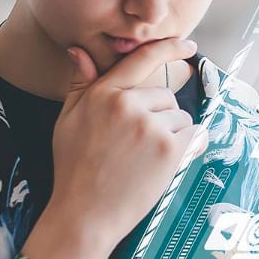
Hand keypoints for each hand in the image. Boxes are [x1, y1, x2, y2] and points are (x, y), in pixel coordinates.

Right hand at [22, 38, 209, 258]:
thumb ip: (81, 84)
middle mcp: (128, 104)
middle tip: (135, 144)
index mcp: (104, 93)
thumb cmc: (74, 167)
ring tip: (143, 157)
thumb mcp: (68, 120)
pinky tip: (158, 164)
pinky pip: (191, 135)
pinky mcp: (169, 149)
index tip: (188, 45)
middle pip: (165, 95)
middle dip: (158, 115)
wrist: (85, 214)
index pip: (143, 59)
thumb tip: (80, 50)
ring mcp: (151, 126)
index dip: (170, 47)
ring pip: (179, 116)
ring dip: (170, 133)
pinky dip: (183, 147)